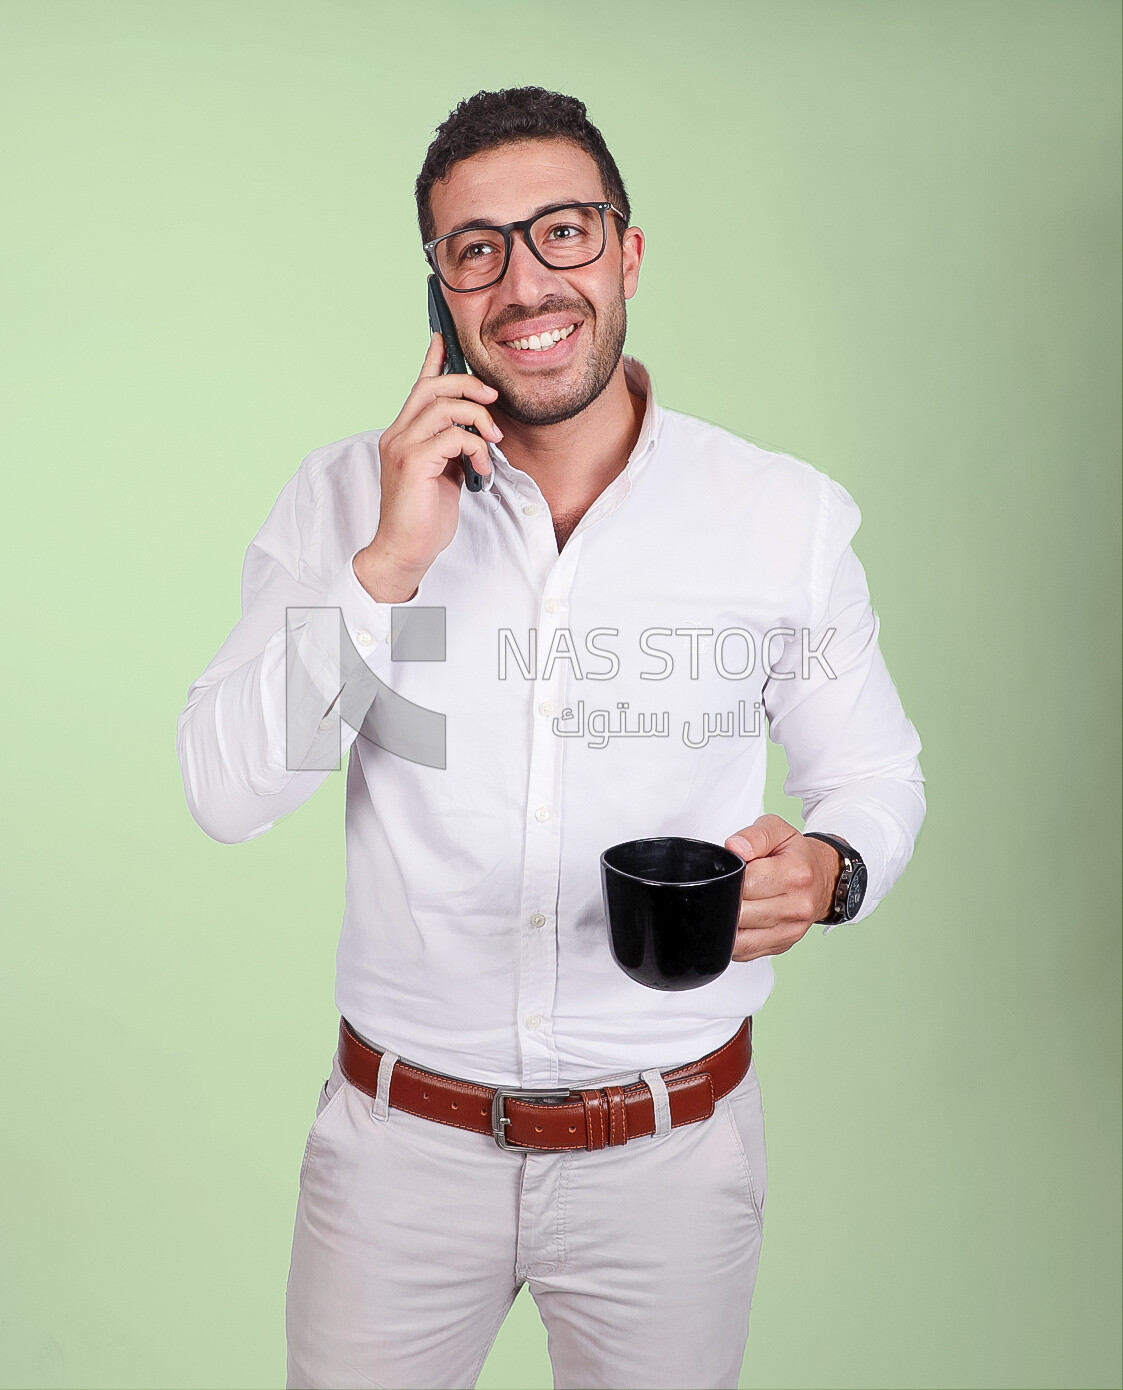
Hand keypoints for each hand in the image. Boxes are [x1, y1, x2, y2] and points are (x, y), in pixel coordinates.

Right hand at [354, 333, 502, 599]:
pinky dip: (475, 447)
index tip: (445, 338)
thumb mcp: (444, 474)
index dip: (434, 360)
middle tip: (494, 398)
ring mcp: (402, 446)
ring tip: (492, 443)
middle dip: (469, 384)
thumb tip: (475, 430)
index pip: (419, 387)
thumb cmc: (425, 517)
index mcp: (403, 434)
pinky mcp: (413, 462)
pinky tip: (481, 467)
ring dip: (478, 419)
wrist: (406, 551)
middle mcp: (397, 434)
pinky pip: (452, 437)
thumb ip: (452, 447)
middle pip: (433, 387)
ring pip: (445, 407)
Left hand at [724, 815, 841, 960]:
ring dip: (729, 923)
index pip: (746, 883)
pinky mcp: (783, 945)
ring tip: (733, 904)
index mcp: (796, 874)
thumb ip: (754, 835)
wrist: (825, 879)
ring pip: (741, 939)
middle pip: (741, 913)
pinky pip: (746, 952)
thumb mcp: (778, 831)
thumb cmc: (797, 855)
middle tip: (732, 887)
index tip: (735, 871)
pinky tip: (741, 921)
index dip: (731, 876)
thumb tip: (735, 848)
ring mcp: (791, 930)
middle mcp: (798, 906)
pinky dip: (735, 940)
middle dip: (728, 900)